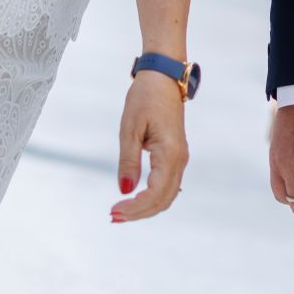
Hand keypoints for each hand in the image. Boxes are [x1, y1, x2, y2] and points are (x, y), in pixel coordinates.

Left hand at [111, 71, 188, 221]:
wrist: (164, 77)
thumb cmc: (145, 98)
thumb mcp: (130, 129)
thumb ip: (128, 161)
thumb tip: (124, 190)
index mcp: (169, 154)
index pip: (154, 194)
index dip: (134, 208)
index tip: (112, 209)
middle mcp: (180, 159)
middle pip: (163, 200)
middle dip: (139, 213)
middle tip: (113, 216)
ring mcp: (180, 157)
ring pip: (168, 195)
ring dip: (146, 208)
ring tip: (121, 211)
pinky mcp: (176, 154)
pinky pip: (168, 185)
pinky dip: (153, 197)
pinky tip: (135, 198)